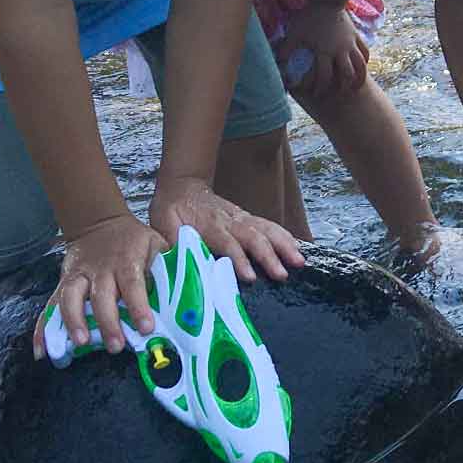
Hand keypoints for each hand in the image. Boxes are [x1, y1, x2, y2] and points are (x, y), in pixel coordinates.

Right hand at [33, 211, 165, 358]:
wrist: (100, 224)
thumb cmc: (134, 240)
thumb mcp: (155, 242)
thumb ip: (166, 262)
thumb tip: (187, 284)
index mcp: (126, 260)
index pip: (133, 284)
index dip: (139, 306)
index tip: (146, 327)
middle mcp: (100, 270)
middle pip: (101, 296)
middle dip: (107, 321)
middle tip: (115, 345)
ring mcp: (78, 276)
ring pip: (70, 298)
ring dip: (74, 321)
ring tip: (80, 343)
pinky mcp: (63, 284)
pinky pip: (51, 306)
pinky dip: (43, 328)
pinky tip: (42, 350)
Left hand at [149, 175, 304, 284]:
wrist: (182, 186)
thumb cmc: (171, 210)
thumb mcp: (163, 224)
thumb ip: (173, 241)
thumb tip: (181, 262)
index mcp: (208, 225)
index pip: (227, 243)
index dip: (239, 260)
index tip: (251, 277)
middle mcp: (230, 220)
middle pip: (254, 236)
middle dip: (270, 256)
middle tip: (283, 275)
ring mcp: (242, 217)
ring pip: (267, 228)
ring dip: (285, 245)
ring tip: (300, 261)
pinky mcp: (248, 218)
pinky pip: (270, 226)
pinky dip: (286, 236)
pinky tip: (299, 248)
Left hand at [275, 4, 366, 100]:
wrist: (327, 0)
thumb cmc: (309, 17)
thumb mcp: (294, 34)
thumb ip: (286, 50)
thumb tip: (277, 64)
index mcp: (324, 51)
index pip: (325, 76)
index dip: (320, 88)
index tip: (316, 95)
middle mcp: (340, 50)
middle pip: (347, 75)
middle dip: (344, 88)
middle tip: (339, 95)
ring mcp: (350, 44)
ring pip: (361, 66)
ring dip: (359, 78)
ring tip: (355, 87)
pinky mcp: (356, 37)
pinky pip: (364, 52)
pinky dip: (364, 62)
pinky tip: (361, 67)